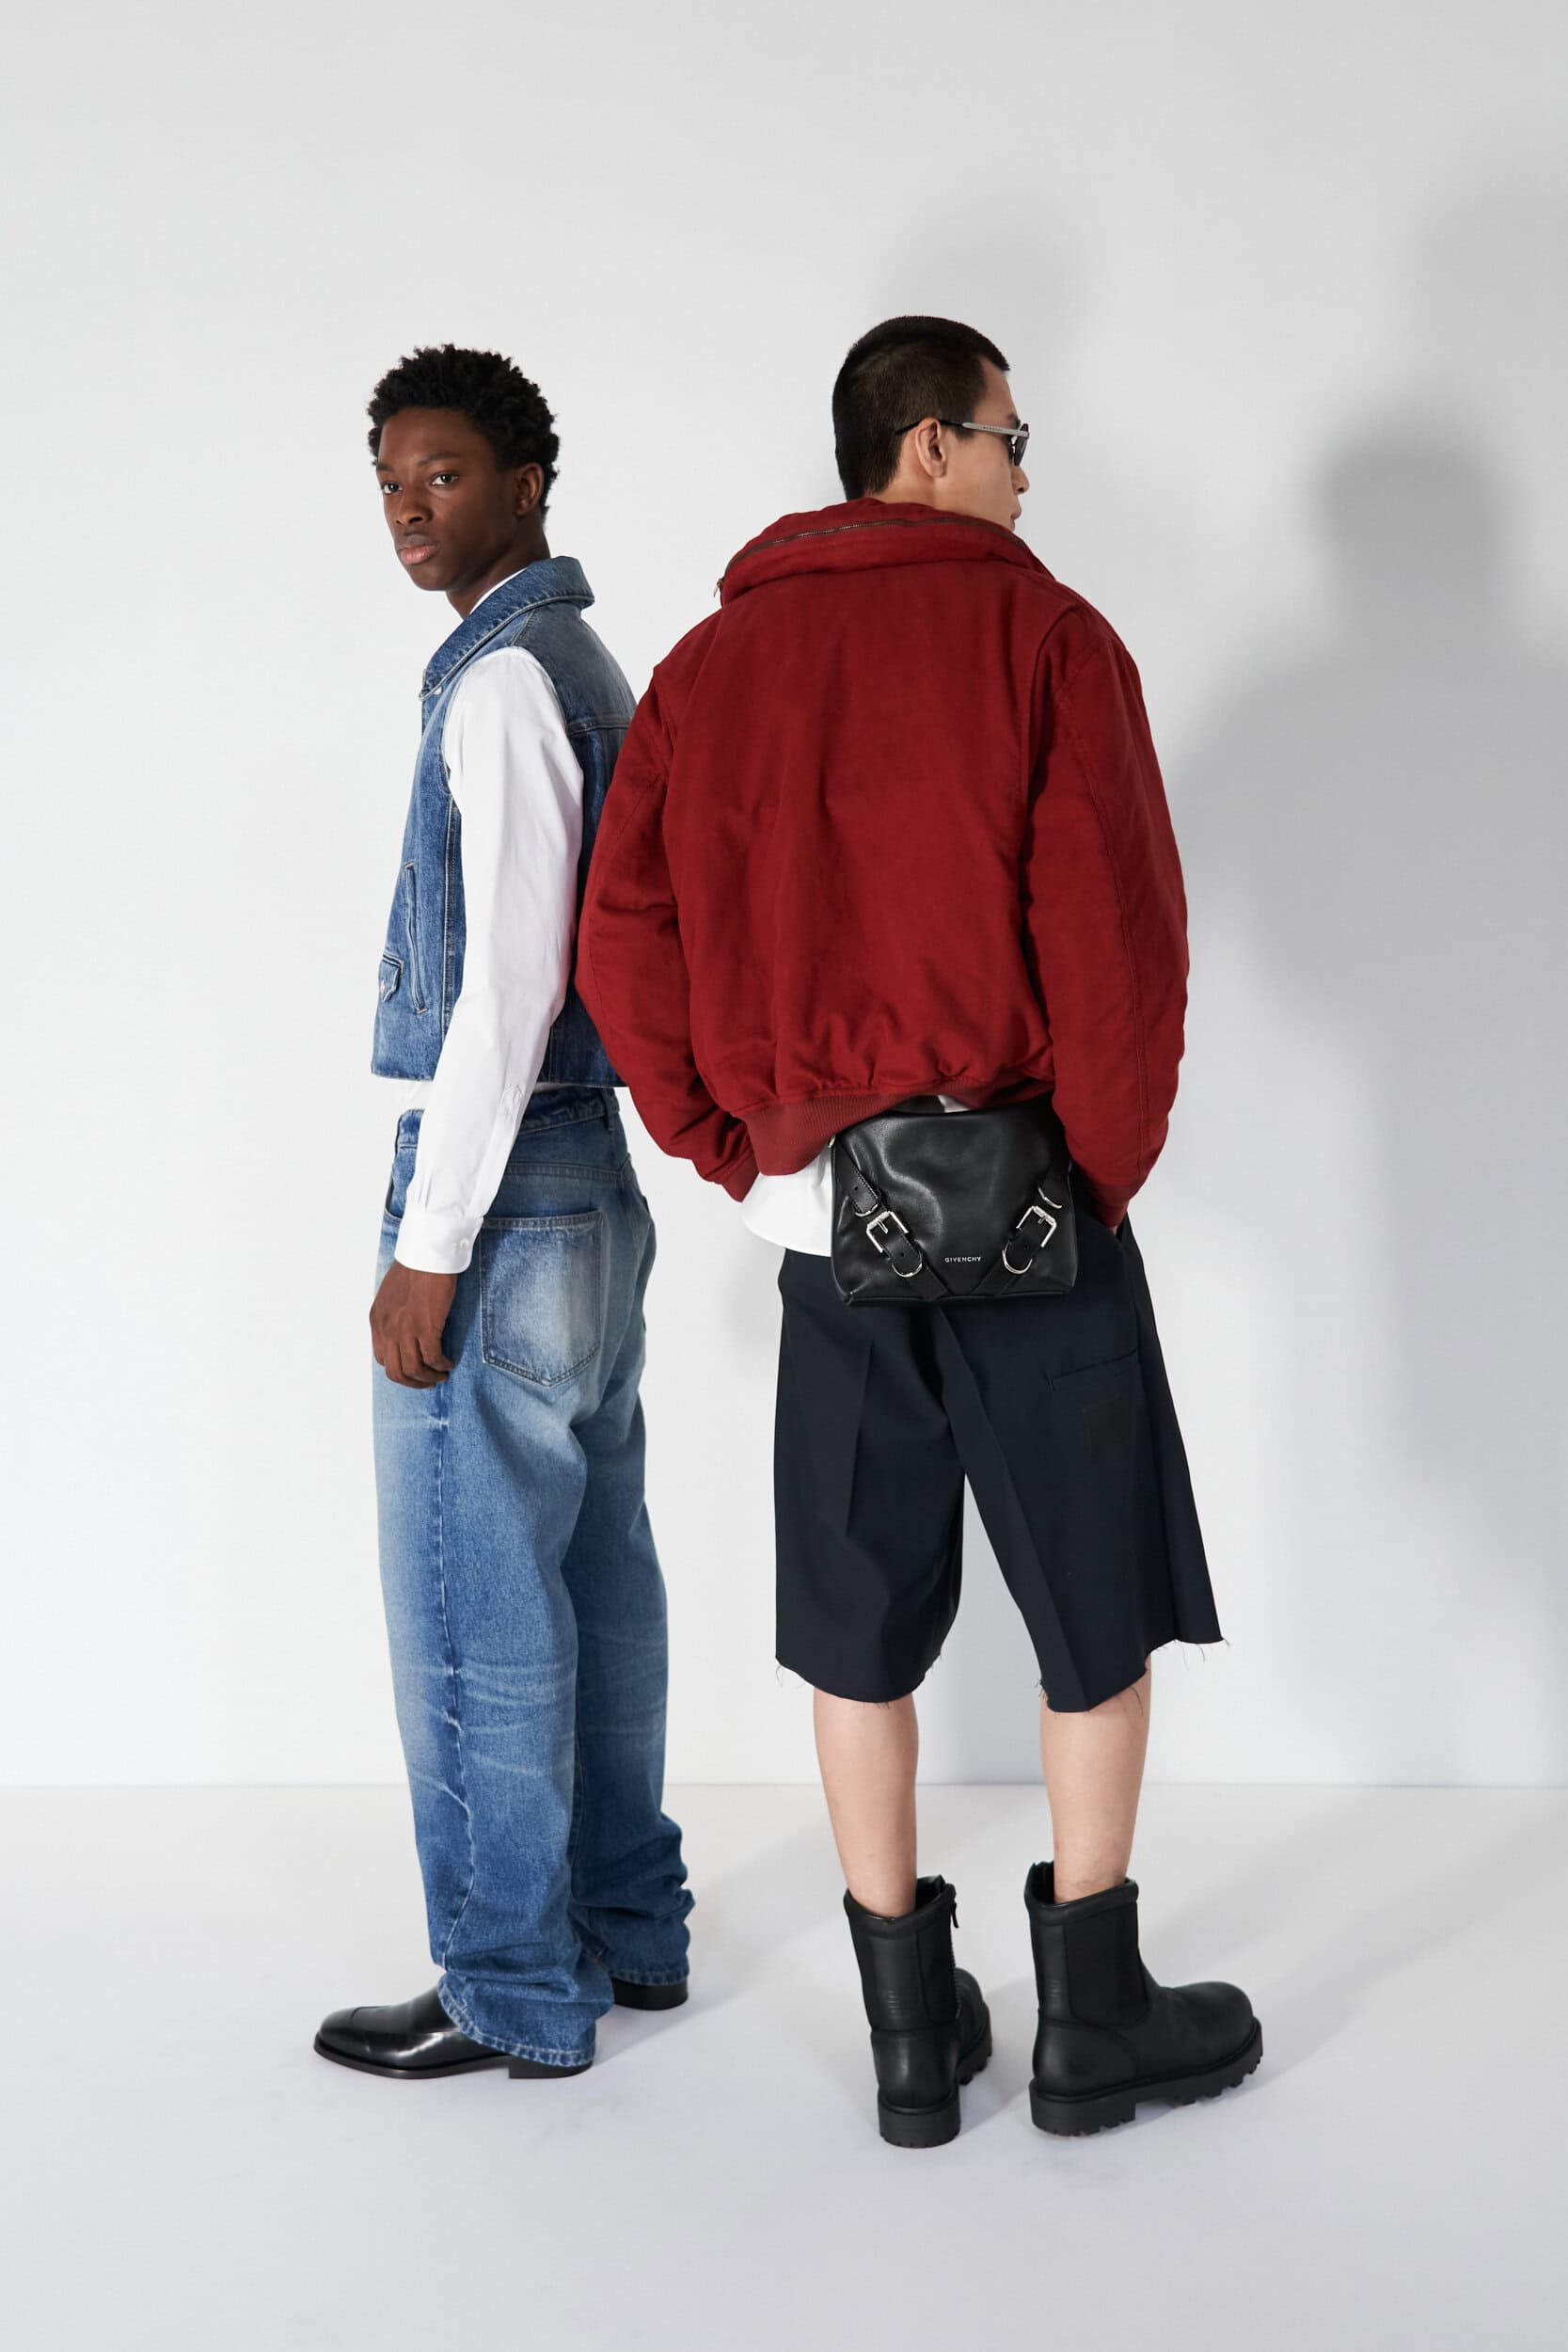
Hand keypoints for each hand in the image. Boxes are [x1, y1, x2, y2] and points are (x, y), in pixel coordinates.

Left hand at [371, 1261, 456, 1386]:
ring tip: (441, 1375)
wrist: (427, 1254)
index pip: (382, 1357)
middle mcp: (387, 1329)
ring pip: (413, 1370)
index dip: (399, 1367)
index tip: (414, 1368)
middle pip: (395, 1371)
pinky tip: (449, 1363)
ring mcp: (405, 1330)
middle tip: (428, 1381)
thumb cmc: (415, 1267)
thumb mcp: (392, 1294)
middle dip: (413, 1382)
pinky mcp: (426, 1327)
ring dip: (429, 1378)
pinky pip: (432, 1358)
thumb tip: (405, 1329)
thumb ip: (394, 1315)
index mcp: (378, 1320)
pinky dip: (441, 1365)